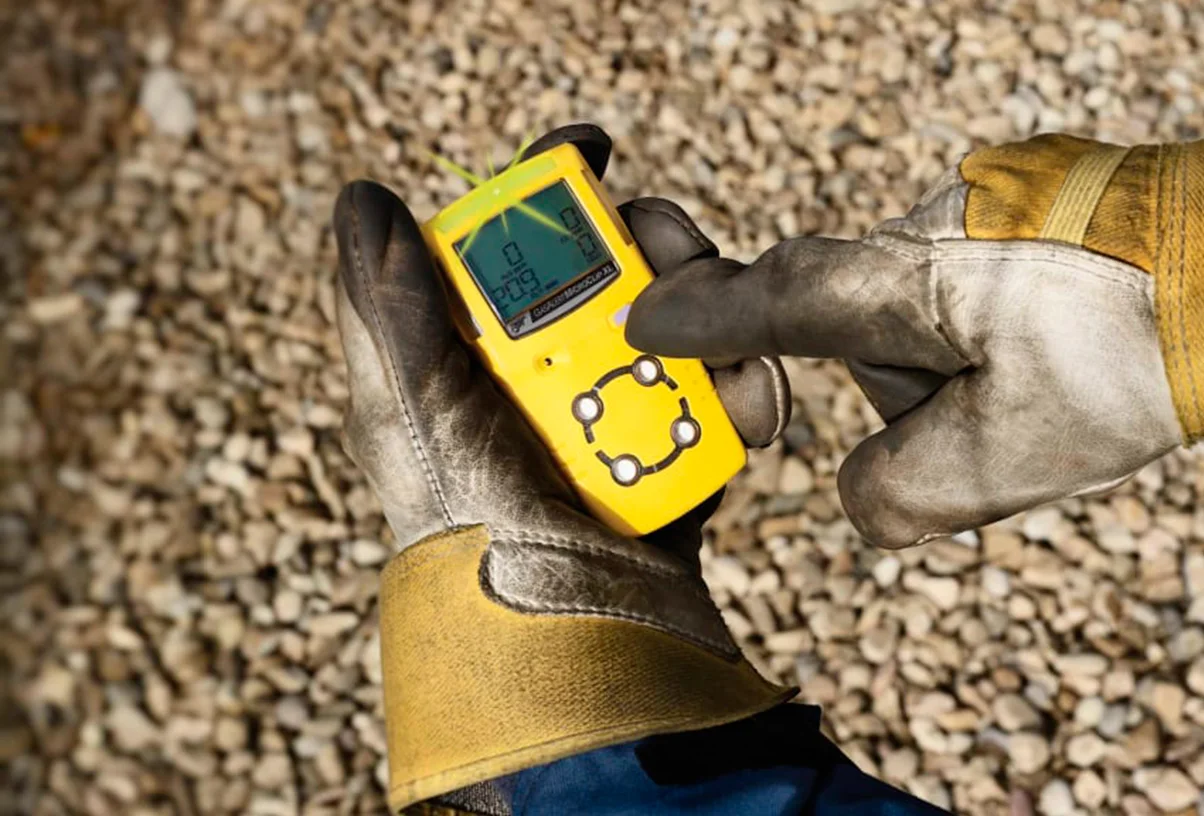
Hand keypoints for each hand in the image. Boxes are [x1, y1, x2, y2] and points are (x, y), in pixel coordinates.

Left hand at [335, 125, 791, 810]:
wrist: (570, 655)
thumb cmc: (472, 544)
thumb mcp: (417, 423)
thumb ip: (391, 313)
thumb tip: (362, 199)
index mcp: (472, 362)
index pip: (507, 245)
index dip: (546, 187)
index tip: (591, 152)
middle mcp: (544, 381)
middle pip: (611, 268)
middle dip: (653, 247)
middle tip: (675, 252)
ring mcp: (615, 419)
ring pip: (682, 323)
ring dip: (715, 318)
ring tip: (728, 339)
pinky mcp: (675, 460)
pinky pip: (723, 403)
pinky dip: (747, 396)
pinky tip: (754, 406)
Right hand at [628, 124, 1203, 547]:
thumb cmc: (1134, 357)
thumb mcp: (1004, 460)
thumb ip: (898, 493)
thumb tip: (868, 498)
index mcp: (904, 282)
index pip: (773, 300)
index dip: (697, 318)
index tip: (639, 322)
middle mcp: (924, 233)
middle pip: (851, 327)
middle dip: (898, 393)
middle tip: (978, 436)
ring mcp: (975, 216)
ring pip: (914, 318)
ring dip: (953, 377)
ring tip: (1052, 405)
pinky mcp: (1018, 219)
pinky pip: (963, 295)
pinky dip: (987, 345)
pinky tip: (1060, 369)